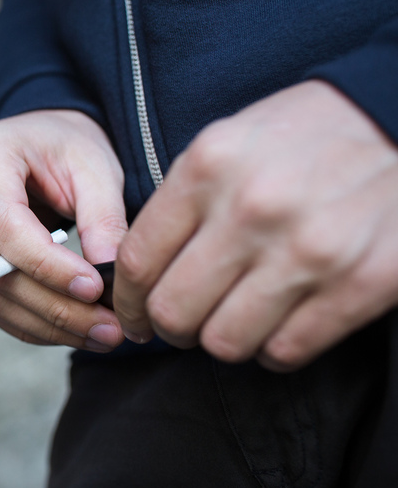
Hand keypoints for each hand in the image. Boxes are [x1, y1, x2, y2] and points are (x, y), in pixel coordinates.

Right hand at [0, 109, 127, 350]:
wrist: (44, 142)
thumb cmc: (70, 147)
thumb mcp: (97, 167)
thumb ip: (104, 218)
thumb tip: (108, 278)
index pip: (0, 222)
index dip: (45, 263)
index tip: (93, 288)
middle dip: (55, 307)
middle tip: (110, 330)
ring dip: (47, 325)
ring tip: (101, 336)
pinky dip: (34, 325)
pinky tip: (75, 332)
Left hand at [113, 81, 397, 369]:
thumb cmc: (310, 135)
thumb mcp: (233, 142)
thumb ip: (183, 200)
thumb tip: (138, 269)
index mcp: (209, 166)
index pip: (137, 261)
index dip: (127, 301)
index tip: (133, 313)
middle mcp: (251, 209)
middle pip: (172, 311)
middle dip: (170, 327)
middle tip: (183, 323)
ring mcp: (308, 250)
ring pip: (224, 342)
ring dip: (223, 340)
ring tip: (236, 320)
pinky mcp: (361, 283)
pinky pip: (285, 351)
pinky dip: (274, 349)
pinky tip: (281, 323)